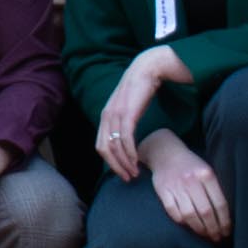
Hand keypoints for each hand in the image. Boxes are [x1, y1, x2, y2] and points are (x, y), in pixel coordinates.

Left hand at [94, 48, 189, 179]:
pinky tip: (136, 160)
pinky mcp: (127, 113)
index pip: (100, 146)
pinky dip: (130, 152)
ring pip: (115, 146)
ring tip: (135, 172)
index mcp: (105, 116)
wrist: (147, 69)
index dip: (110, 162)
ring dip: (125, 162)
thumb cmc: (141, 89)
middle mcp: (106, 116)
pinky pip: (126, 138)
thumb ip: (123, 121)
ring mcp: (115, 114)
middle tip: (128, 178)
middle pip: (104, 150)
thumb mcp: (128, 107)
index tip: (122, 172)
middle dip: (115, 167)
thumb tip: (126, 140)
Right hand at [144, 129, 230, 244]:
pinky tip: (189, 226)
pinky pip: (174, 212)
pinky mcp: (163, 191)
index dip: (225, 221)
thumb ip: (214, 189)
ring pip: (189, 215)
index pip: (220, 203)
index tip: (227, 231)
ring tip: (205, 235)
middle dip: (213, 228)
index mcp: (206, 174)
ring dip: (199, 229)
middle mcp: (191, 180)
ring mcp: (176, 186)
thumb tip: (224, 215)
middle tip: (217, 237)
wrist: (165, 153)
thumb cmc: (190, 165)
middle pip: (205, 212)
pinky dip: (182, 222)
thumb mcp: (206, 170)